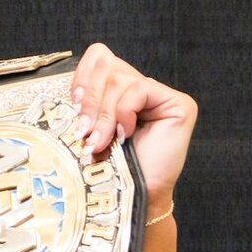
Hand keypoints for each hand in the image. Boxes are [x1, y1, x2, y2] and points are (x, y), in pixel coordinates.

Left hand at [70, 43, 196, 202]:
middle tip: (86, 132)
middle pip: (107, 66)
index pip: (99, 57)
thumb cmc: (107, 166)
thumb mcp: (87, 125)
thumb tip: (76, 89)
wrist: (129, 194)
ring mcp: (161, 95)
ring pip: (119, 79)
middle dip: (90, 101)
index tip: (73, 103)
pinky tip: (126, 134)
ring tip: (102, 141)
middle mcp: (141, 87)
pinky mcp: (178, 103)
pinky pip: (139, 89)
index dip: (82, 77)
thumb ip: (85, 100)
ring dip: (104, 114)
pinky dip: (124, 112)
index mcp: (117, 90)